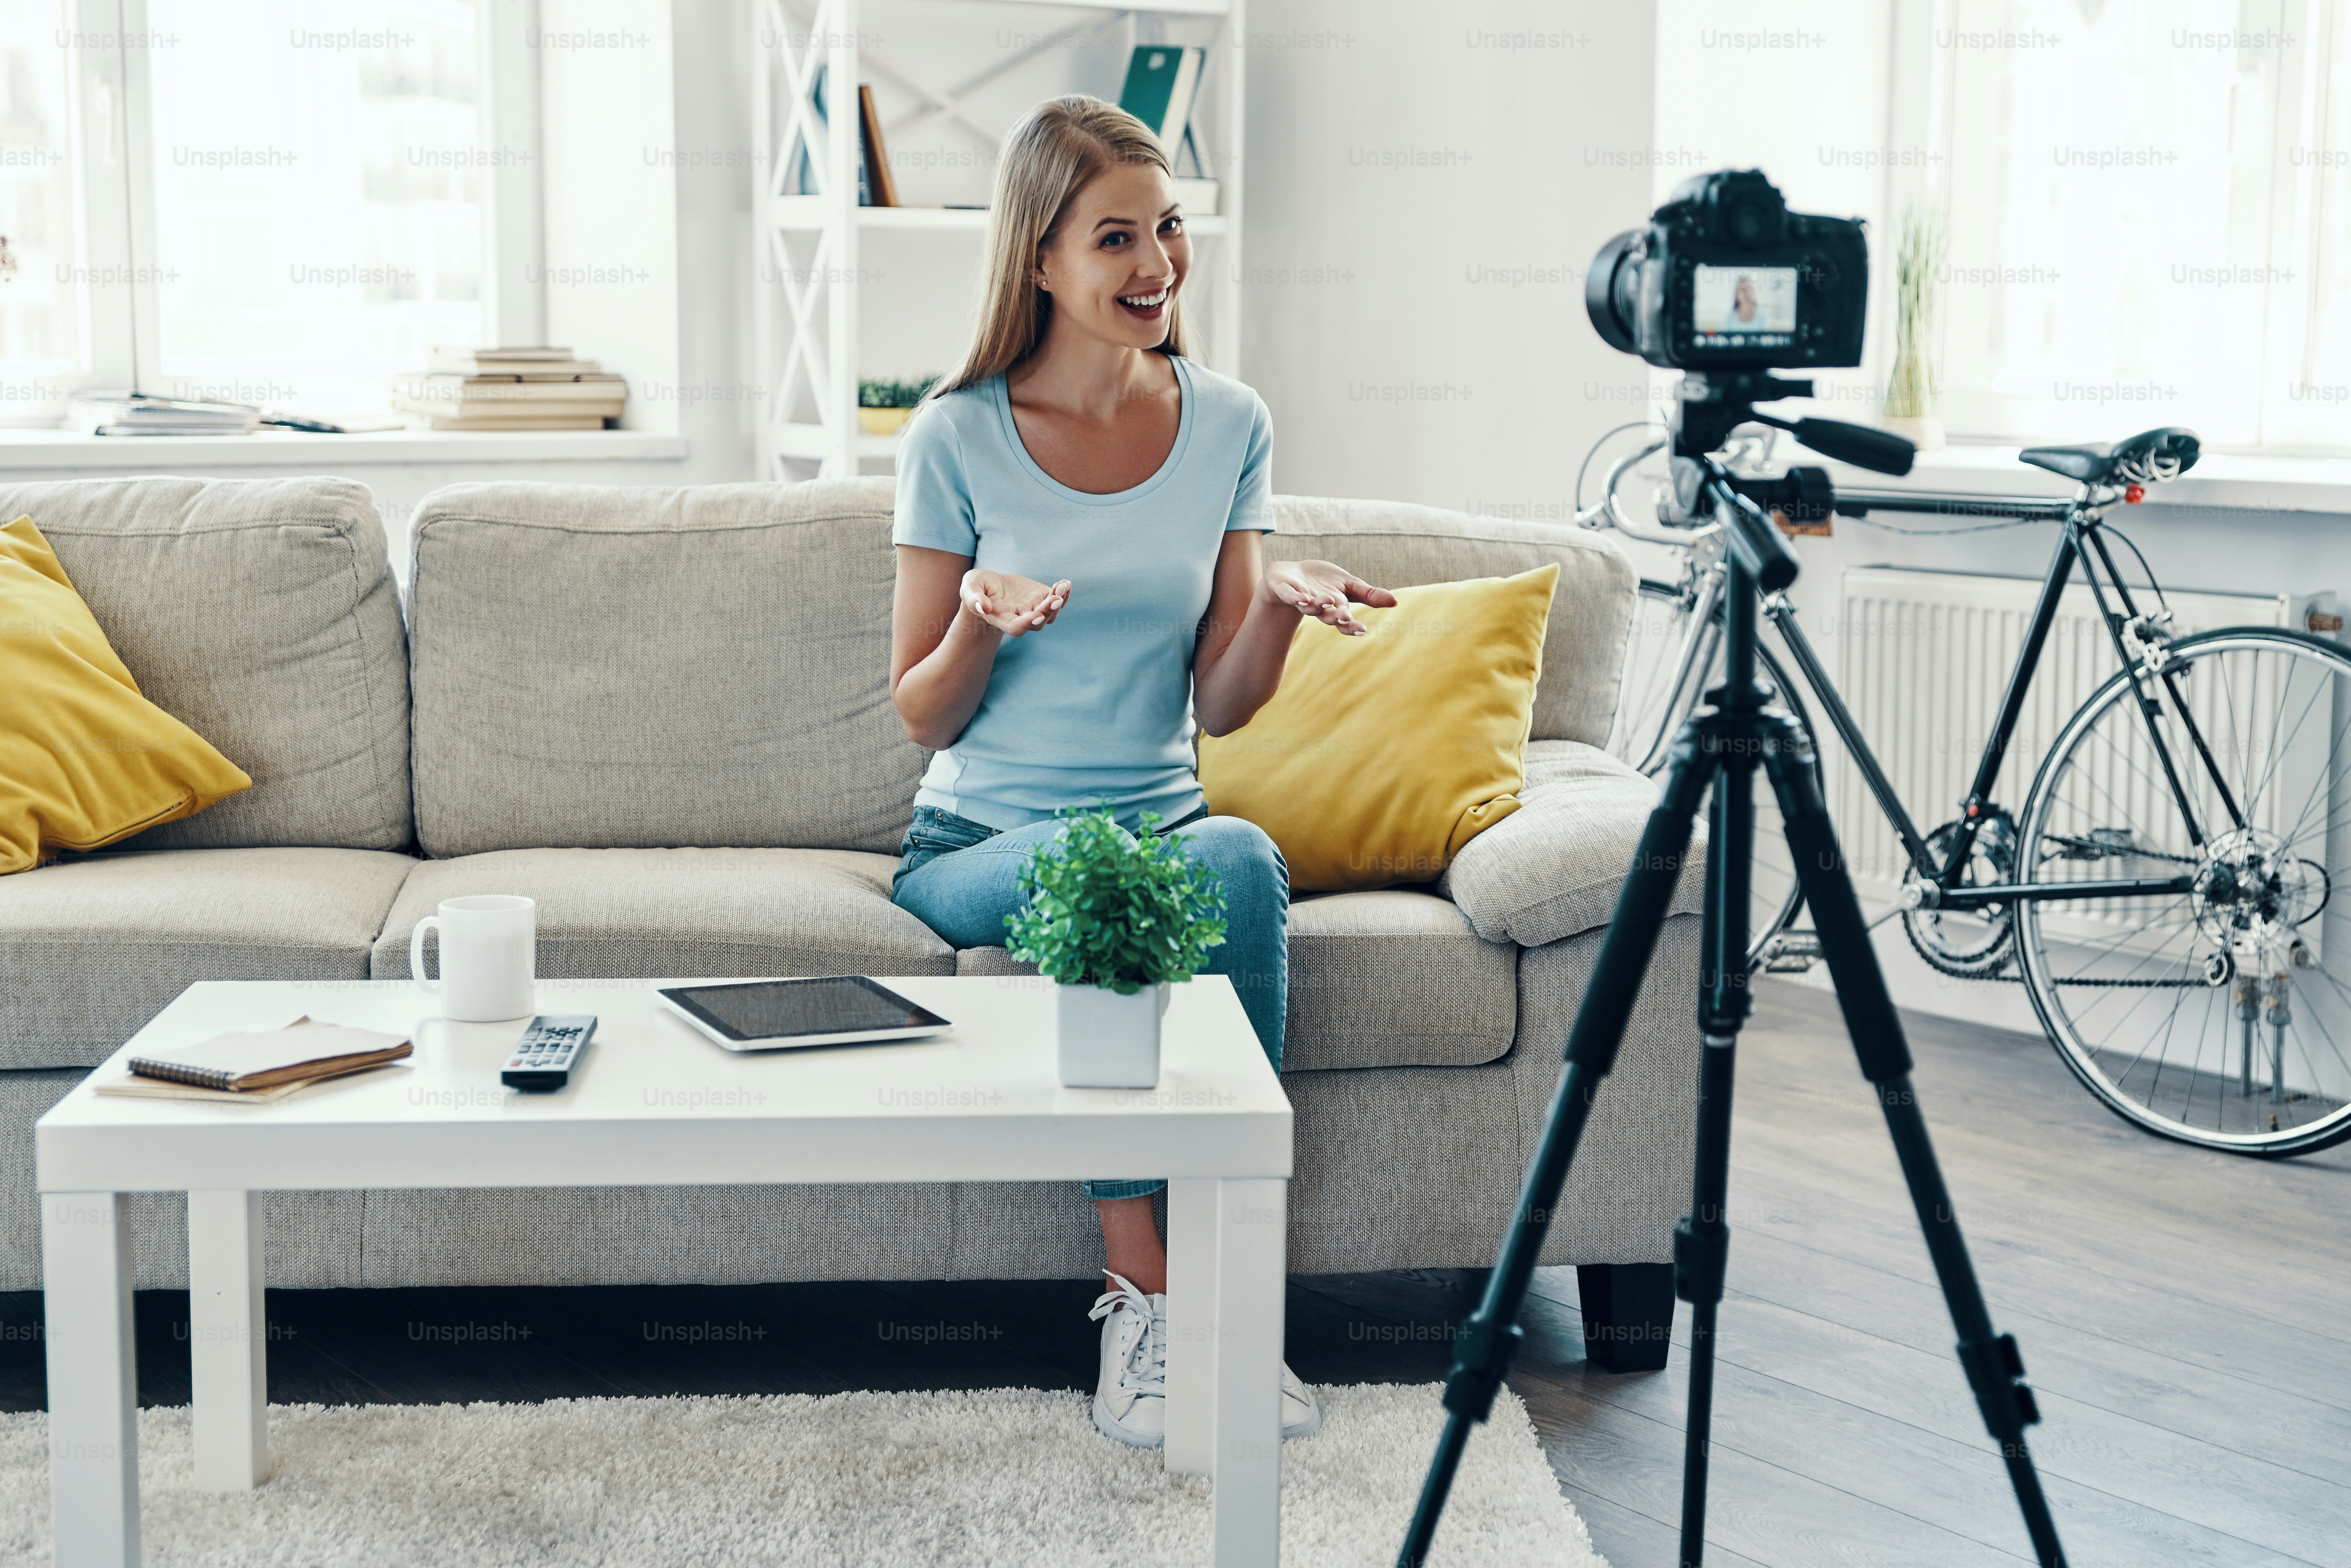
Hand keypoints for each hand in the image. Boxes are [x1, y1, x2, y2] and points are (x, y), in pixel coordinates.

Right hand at [961, 569, 1071, 636]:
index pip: (1016, 628)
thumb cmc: (977, 587)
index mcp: (1002, 619)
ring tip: (1062, 586)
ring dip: (1059, 601)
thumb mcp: (969, 588)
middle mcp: (1020, 618)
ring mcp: (1033, 609)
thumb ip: (973, 598)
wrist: (989, 585)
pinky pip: (1057, 600)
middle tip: (1055, 597)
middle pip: (1038, 622)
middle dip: (1048, 610)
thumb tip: (984, 608)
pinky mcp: (1041, 598)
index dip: (1027, 623)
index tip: (1037, 615)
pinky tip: (1066, 583)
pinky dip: (1064, 593)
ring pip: (1051, 614)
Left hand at [1261, 560, 1397, 636]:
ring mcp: (1301, 599)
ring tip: (1326, 601)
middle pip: (1327, 616)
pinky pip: (1290, 596)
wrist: (1291, 575)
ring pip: (1309, 607)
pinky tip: (1301, 598)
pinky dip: (1295, 597)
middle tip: (1345, 617)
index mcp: (1334, 609)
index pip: (1344, 621)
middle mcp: (1318, 608)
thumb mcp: (1349, 587)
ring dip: (1317, 605)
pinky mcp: (1286, 590)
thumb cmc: (1323, 583)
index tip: (1362, 630)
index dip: (1351, 626)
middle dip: (1336, 617)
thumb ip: (1369, 595)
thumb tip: (1395, 601)